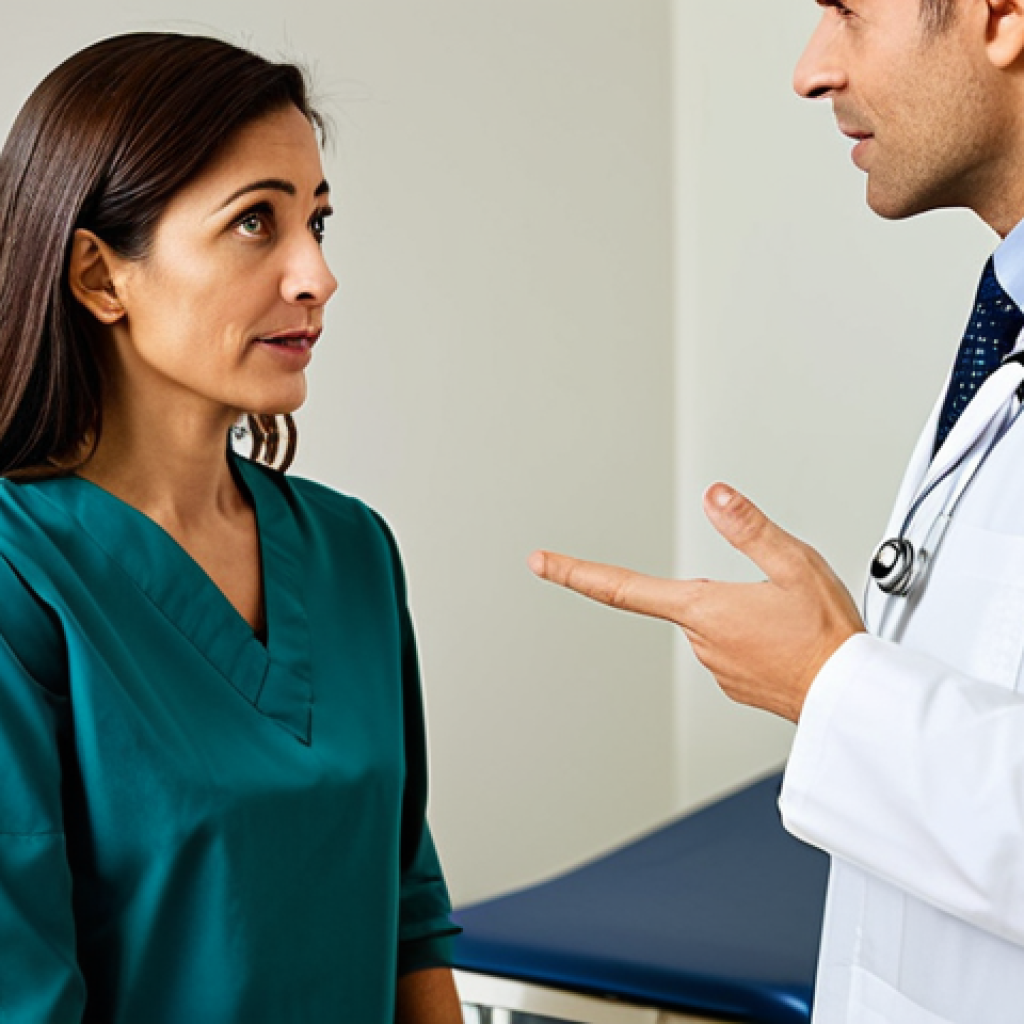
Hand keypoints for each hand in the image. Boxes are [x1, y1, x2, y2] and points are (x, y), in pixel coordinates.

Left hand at [528, 484, 865, 721]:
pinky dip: (756, 639)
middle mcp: (701, 641)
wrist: (851, 699)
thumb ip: (749, 528)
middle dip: (725, 592)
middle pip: (691, 600)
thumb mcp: (794, 564)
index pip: (621, 588)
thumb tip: (715, 497)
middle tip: (776, 598)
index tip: (541, 563)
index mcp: (702, 608)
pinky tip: (786, 642)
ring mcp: (718, 667)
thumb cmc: (826, 637)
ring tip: (790, 622)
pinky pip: (736, 648)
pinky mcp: (738, 684)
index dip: (575, 572)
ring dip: (744, 615)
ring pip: (716, 624)